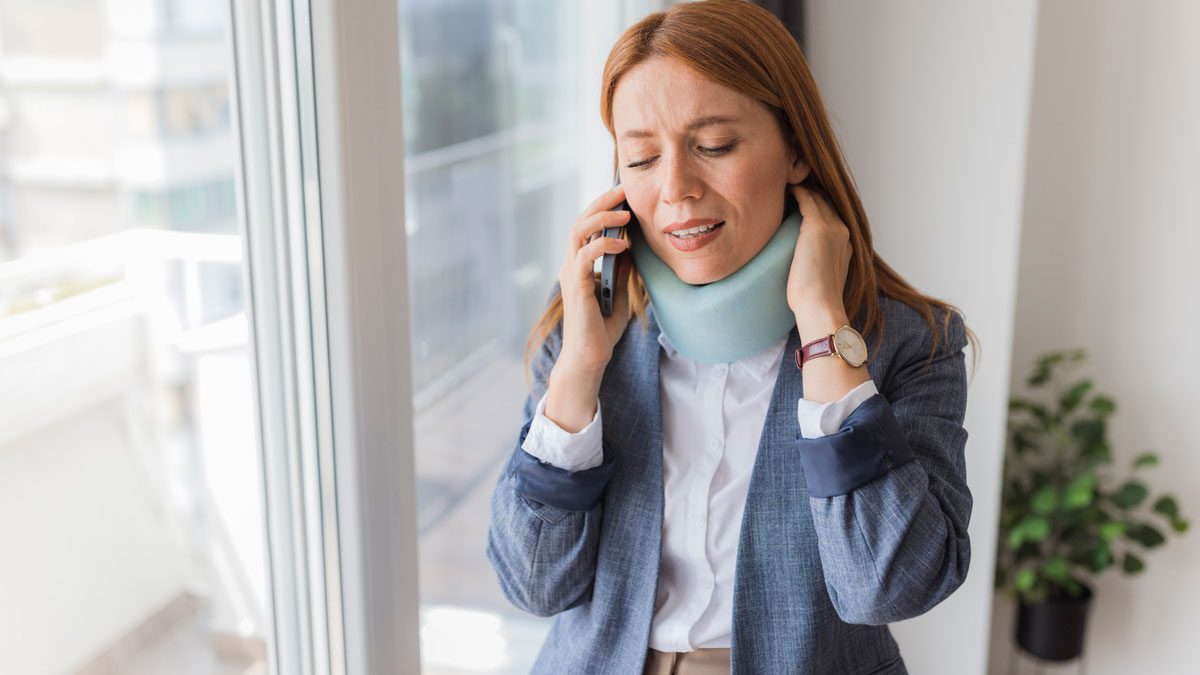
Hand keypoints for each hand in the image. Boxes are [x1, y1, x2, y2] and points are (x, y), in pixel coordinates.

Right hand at [556, 183, 634, 374]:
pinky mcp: (576, 284)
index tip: (626, 195)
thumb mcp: (619, 292)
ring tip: (625, 213)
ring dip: (602, 217)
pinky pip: (586, 255)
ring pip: (579, 230)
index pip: (589, 226)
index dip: (605, 208)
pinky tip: (622, 243)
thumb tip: (631, 246)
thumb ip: (622, 269)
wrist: (590, 357)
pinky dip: (604, 244)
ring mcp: (571, 272)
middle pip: (582, 220)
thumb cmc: (602, 329)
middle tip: (624, 190)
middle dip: (603, 202)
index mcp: (581, 264)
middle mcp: (572, 264)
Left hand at [786, 183, 852, 315]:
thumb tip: (801, 267)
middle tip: (794, 185)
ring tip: (789, 183)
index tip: (804, 201)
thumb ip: (816, 265)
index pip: (832, 216)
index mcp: (846, 245)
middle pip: (827, 203)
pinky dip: (798, 192)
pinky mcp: (817, 227)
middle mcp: (842, 232)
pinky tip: (788, 189)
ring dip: (805, 189)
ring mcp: (832, 228)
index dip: (819, 206)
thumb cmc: (815, 301)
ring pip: (818, 199)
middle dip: (813, 194)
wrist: (820, 307)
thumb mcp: (820, 278)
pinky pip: (807, 199)